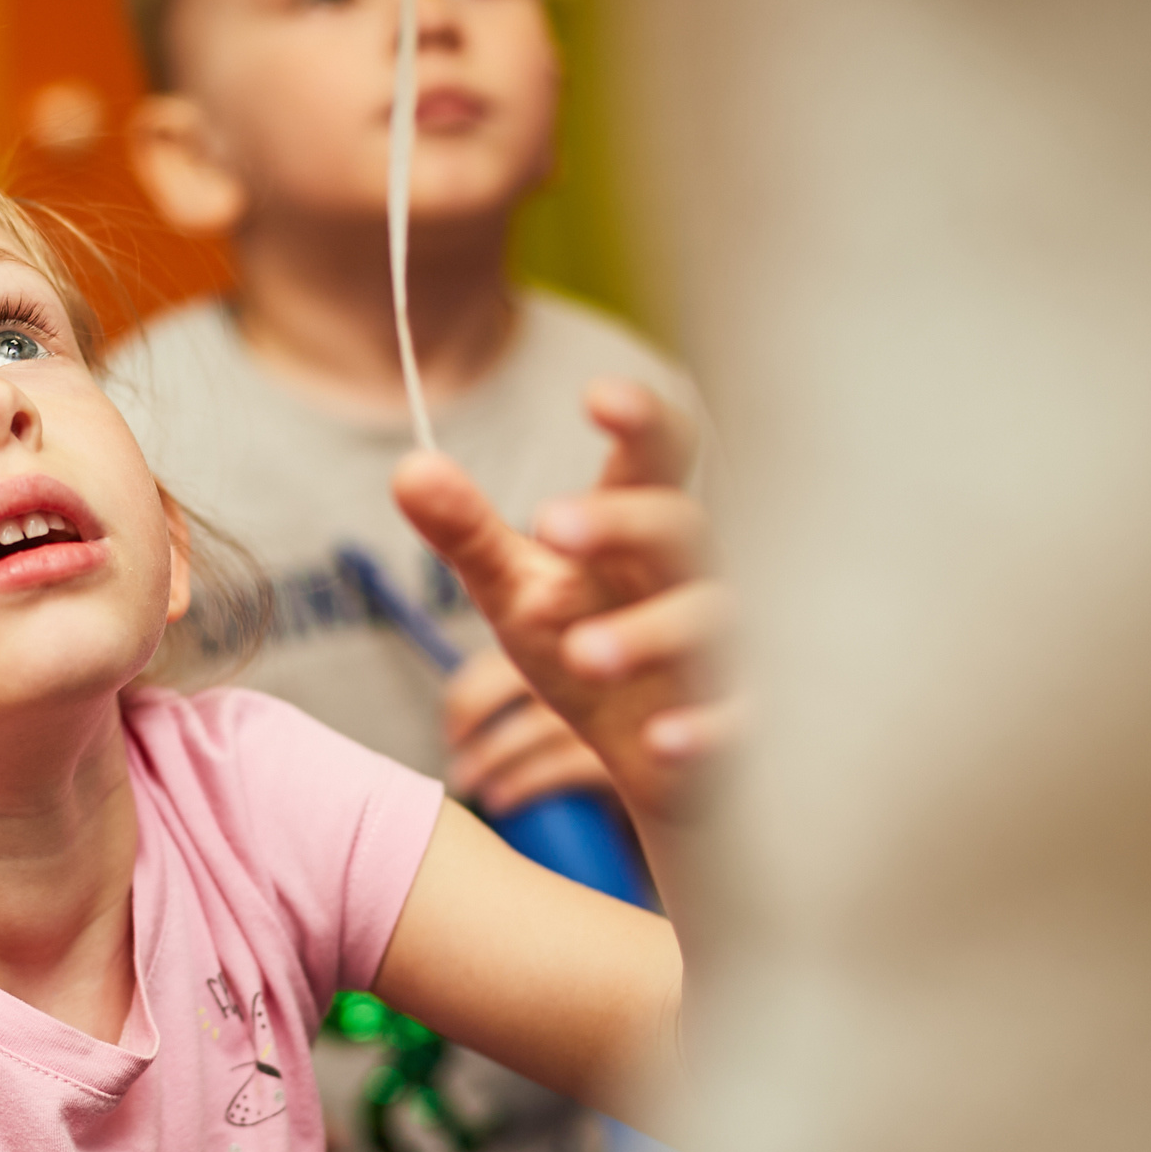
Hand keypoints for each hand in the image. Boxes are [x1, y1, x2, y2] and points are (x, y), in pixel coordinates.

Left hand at [396, 378, 736, 821]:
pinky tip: (662, 739)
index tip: (598, 396)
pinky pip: (741, 715)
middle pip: (680, 525)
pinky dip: (706, 726)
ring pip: (711, 618)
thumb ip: (467, 531)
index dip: (640, 420)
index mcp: (640, 531)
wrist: (654, 755)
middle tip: (549, 521)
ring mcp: (726, 644)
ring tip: (579, 654)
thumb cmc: (589, 646)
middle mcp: (691, 575)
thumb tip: (408, 468)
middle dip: (622, 522)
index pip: (654, 457)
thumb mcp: (520, 590)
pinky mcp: (742, 716)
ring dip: (649, 632)